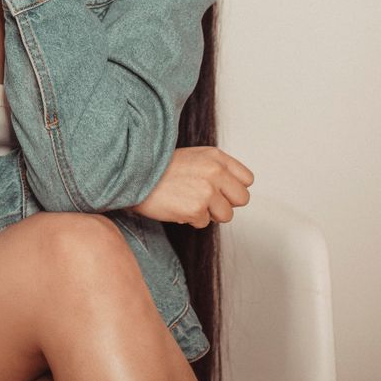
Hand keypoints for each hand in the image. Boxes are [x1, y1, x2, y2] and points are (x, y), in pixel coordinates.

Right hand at [128, 145, 254, 228]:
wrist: (134, 176)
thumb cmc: (161, 170)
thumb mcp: (194, 157)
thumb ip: (217, 169)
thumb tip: (233, 190)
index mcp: (216, 157)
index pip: (247, 179)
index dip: (233, 189)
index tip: (220, 191)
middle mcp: (215, 171)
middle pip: (242, 199)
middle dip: (226, 204)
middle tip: (206, 201)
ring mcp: (207, 191)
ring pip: (226, 215)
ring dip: (209, 214)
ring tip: (189, 203)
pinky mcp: (196, 209)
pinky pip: (204, 224)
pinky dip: (191, 220)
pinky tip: (177, 207)